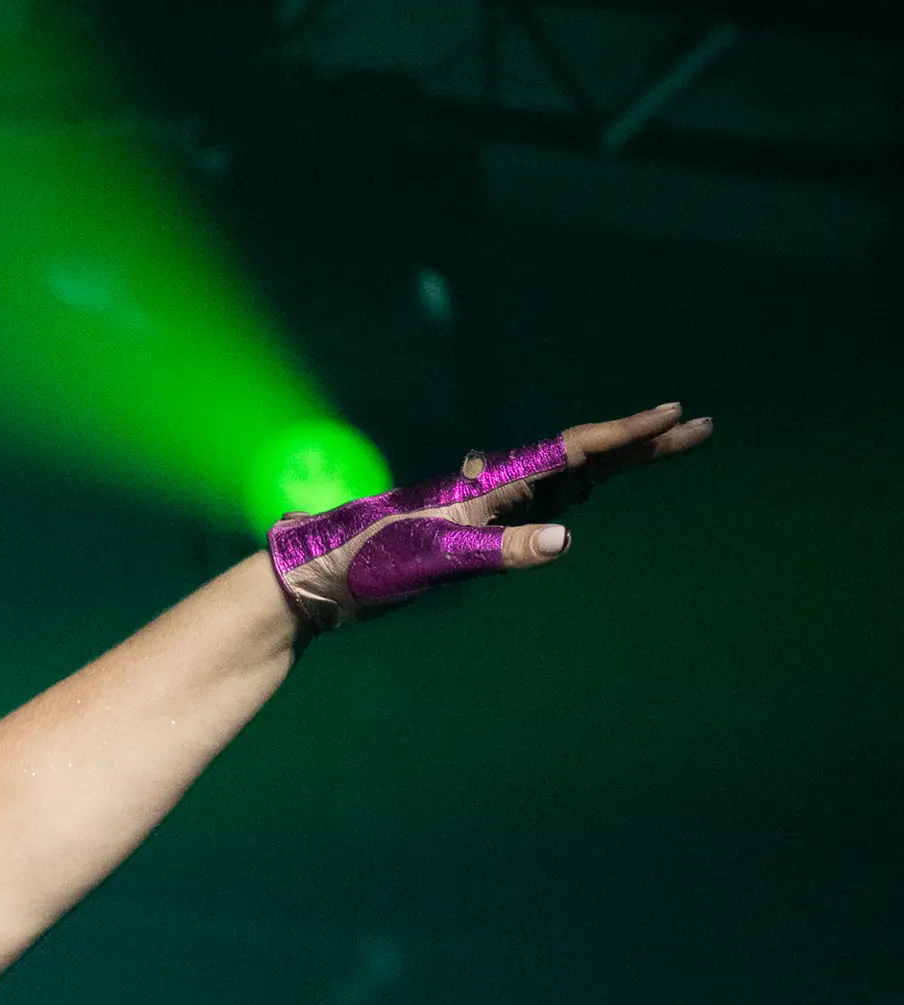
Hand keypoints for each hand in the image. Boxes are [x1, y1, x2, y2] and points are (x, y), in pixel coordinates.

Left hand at [269, 402, 713, 630]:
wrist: (317, 577)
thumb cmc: (368, 564)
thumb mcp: (436, 559)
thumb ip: (500, 549)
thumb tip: (564, 541)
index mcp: (488, 485)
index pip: (570, 453)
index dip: (625, 436)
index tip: (672, 415)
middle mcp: (491, 487)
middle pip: (580, 459)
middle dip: (639, 444)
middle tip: (697, 427)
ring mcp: (483, 506)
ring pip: (564, 477)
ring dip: (614, 461)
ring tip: (665, 444)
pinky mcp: (470, 528)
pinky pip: (538, 502)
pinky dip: (575, 490)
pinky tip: (587, 490)